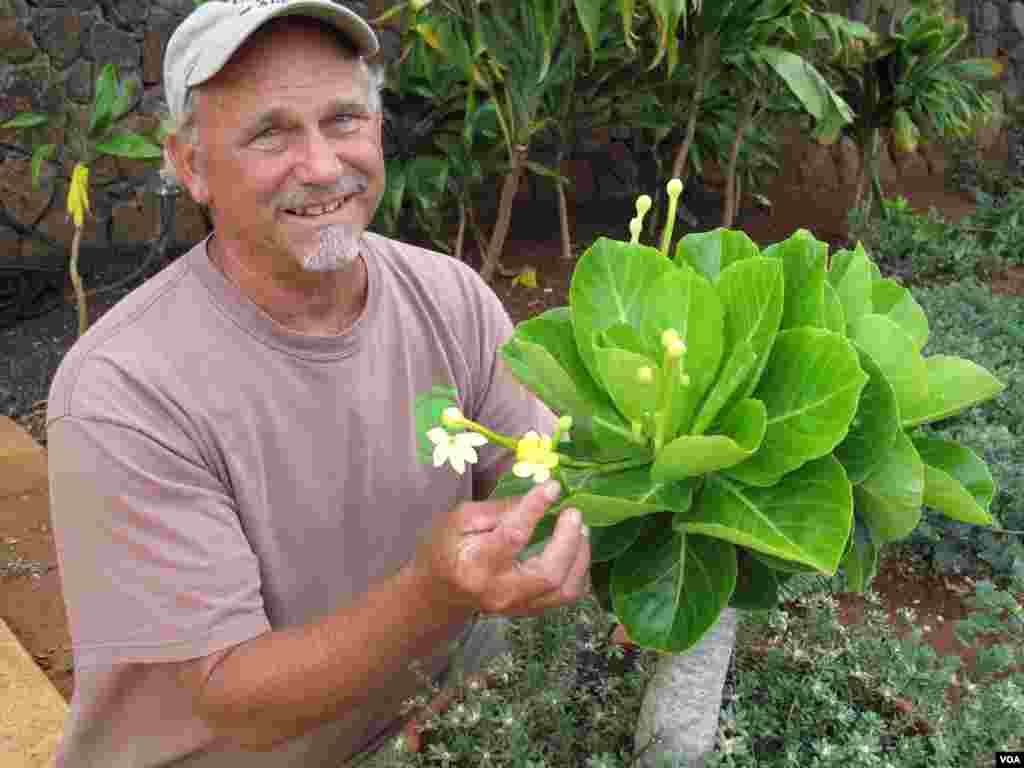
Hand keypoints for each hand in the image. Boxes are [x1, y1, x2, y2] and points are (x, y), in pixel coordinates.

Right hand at [412, 481, 590, 617]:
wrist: (436, 593)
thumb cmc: (444, 549)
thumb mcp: (459, 519)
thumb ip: (498, 509)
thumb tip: (537, 496)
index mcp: (476, 564)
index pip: (513, 537)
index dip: (536, 509)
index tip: (553, 487)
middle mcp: (499, 591)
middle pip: (548, 573)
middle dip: (568, 540)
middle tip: (574, 513)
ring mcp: (516, 607)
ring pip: (563, 590)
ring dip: (580, 557)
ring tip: (581, 530)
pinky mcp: (528, 611)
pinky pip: (565, 597)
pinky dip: (578, 572)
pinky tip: (577, 551)